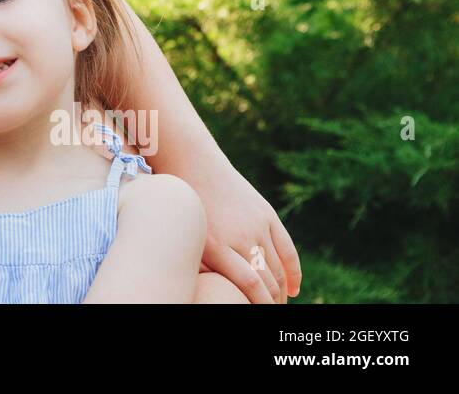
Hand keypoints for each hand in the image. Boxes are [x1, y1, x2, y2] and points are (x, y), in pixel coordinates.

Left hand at [183, 160, 301, 303]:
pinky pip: (287, 249)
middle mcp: (240, 235)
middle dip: (270, 302)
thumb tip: (221, 294)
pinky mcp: (268, 214)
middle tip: (268, 312)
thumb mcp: (188, 239)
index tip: (258, 314)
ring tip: (277, 305)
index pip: (249, 283)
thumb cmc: (187, 209)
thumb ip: (205, 267)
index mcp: (216, 244)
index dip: (258, 303)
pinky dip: (293, 272)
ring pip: (278, 268)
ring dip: (281, 292)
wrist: (194, 166)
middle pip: (266, 279)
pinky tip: (292, 289)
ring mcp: (257, 224)